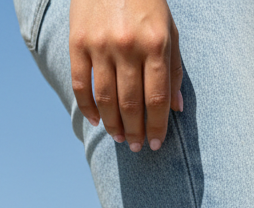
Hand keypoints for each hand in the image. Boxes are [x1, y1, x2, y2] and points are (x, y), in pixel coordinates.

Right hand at [69, 0, 183, 151]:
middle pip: (131, 104)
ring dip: (113, 125)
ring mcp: (100, 45)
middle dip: (135, 131)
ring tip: (119, 137)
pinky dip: (88, 108)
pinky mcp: (78, 42)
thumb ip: (174, 68)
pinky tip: (95, 122)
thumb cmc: (146, 1)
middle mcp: (128, 46)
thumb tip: (176, 108)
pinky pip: (81, 86)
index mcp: (155, 44)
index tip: (155, 144)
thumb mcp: (168, 29)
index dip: (157, 127)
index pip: (157, 98)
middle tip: (136, 147)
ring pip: (106, 100)